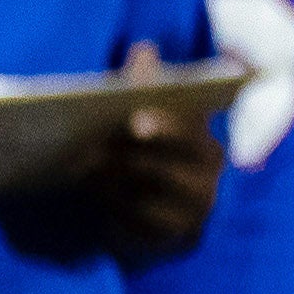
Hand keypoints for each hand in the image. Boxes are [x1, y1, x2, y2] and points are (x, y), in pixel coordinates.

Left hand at [84, 45, 223, 256]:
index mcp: (204, 143)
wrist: (144, 210)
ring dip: (116, 189)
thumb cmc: (141, 152)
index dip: (167, 125)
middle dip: (129, 160)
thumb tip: (144, 50)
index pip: (191, 132)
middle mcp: (208, 181)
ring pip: (153, 203)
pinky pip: (145, 233)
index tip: (135, 120)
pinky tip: (95, 207)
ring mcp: (194, 215)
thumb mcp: (141, 116)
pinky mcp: (174, 243)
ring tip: (85, 176)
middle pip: (171, 171)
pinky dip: (118, 219)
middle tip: (88, 152)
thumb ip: (143, 87)